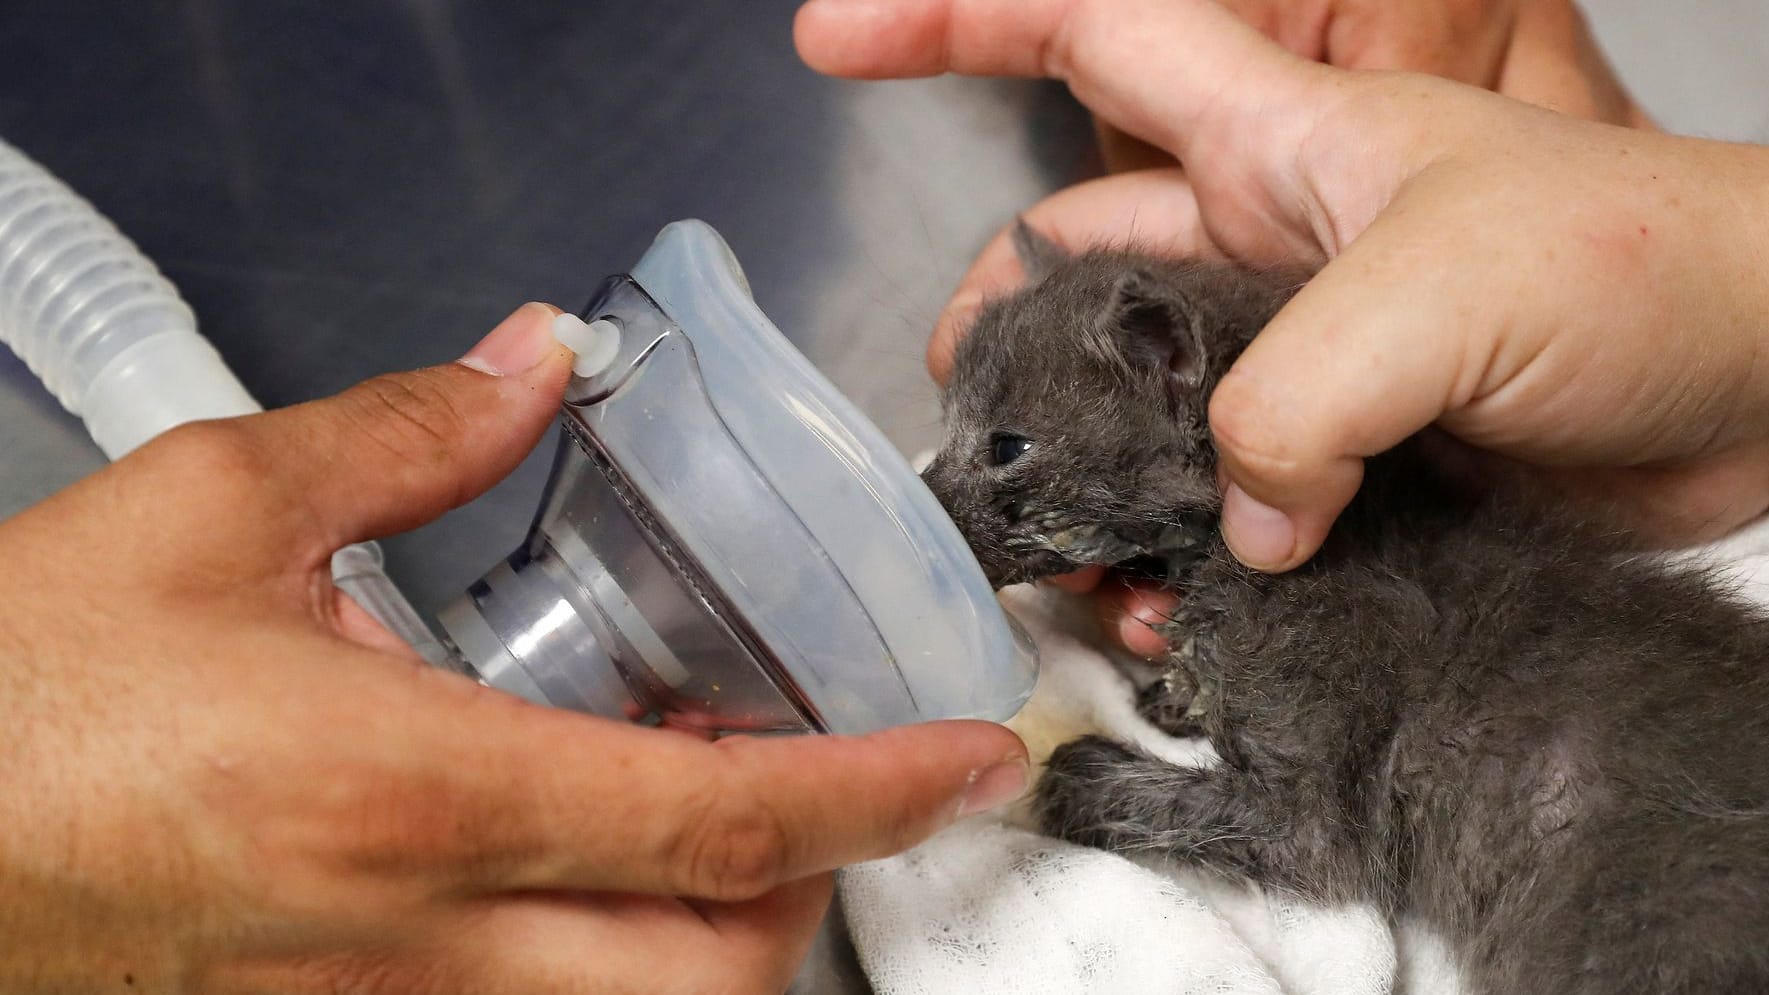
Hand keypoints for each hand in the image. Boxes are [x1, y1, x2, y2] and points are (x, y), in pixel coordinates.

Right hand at [0, 303, 1027, 992]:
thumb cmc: (21, 695)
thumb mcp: (210, 509)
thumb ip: (406, 430)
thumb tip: (531, 364)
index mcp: (414, 794)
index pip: (721, 820)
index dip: (875, 793)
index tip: (968, 759)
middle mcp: (420, 938)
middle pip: (715, 971)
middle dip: (810, 886)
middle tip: (820, 780)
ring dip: (711, 926)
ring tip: (697, 804)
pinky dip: (598, 946)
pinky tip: (562, 850)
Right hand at [796, 0, 1768, 639]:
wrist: (1765, 391)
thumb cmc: (1645, 267)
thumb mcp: (1438, 293)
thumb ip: (1293, 400)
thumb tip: (1237, 517)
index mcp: (1277, 146)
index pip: (1090, 36)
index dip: (948, 25)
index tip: (833, 39)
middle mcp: (1268, 246)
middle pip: (1076, 260)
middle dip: (1002, 330)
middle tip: (964, 411)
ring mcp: (1302, 357)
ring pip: (1136, 401)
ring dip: (1093, 475)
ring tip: (1076, 549)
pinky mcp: (1345, 459)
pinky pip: (1218, 502)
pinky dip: (1184, 555)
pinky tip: (1181, 605)